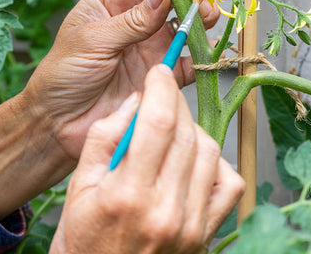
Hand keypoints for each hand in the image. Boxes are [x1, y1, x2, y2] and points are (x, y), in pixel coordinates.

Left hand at [23, 0, 219, 160]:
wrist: (61, 120)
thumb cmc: (64, 72)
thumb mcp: (94, 39)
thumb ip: (133, 20)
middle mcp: (136, 18)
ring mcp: (150, 44)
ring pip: (185, 24)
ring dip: (201, 17)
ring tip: (206, 16)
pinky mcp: (160, 72)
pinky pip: (187, 62)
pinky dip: (201, 57)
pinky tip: (208, 52)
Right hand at [49, 65, 244, 253]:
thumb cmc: (85, 238)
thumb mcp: (80, 184)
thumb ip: (106, 135)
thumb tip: (137, 100)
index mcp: (128, 194)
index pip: (158, 122)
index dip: (161, 87)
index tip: (159, 72)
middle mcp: (166, 210)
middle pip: (185, 131)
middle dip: (175, 101)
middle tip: (162, 94)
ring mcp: (192, 224)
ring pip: (209, 149)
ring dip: (192, 128)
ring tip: (172, 130)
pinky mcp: (207, 233)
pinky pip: (229, 181)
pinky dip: (215, 160)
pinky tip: (193, 159)